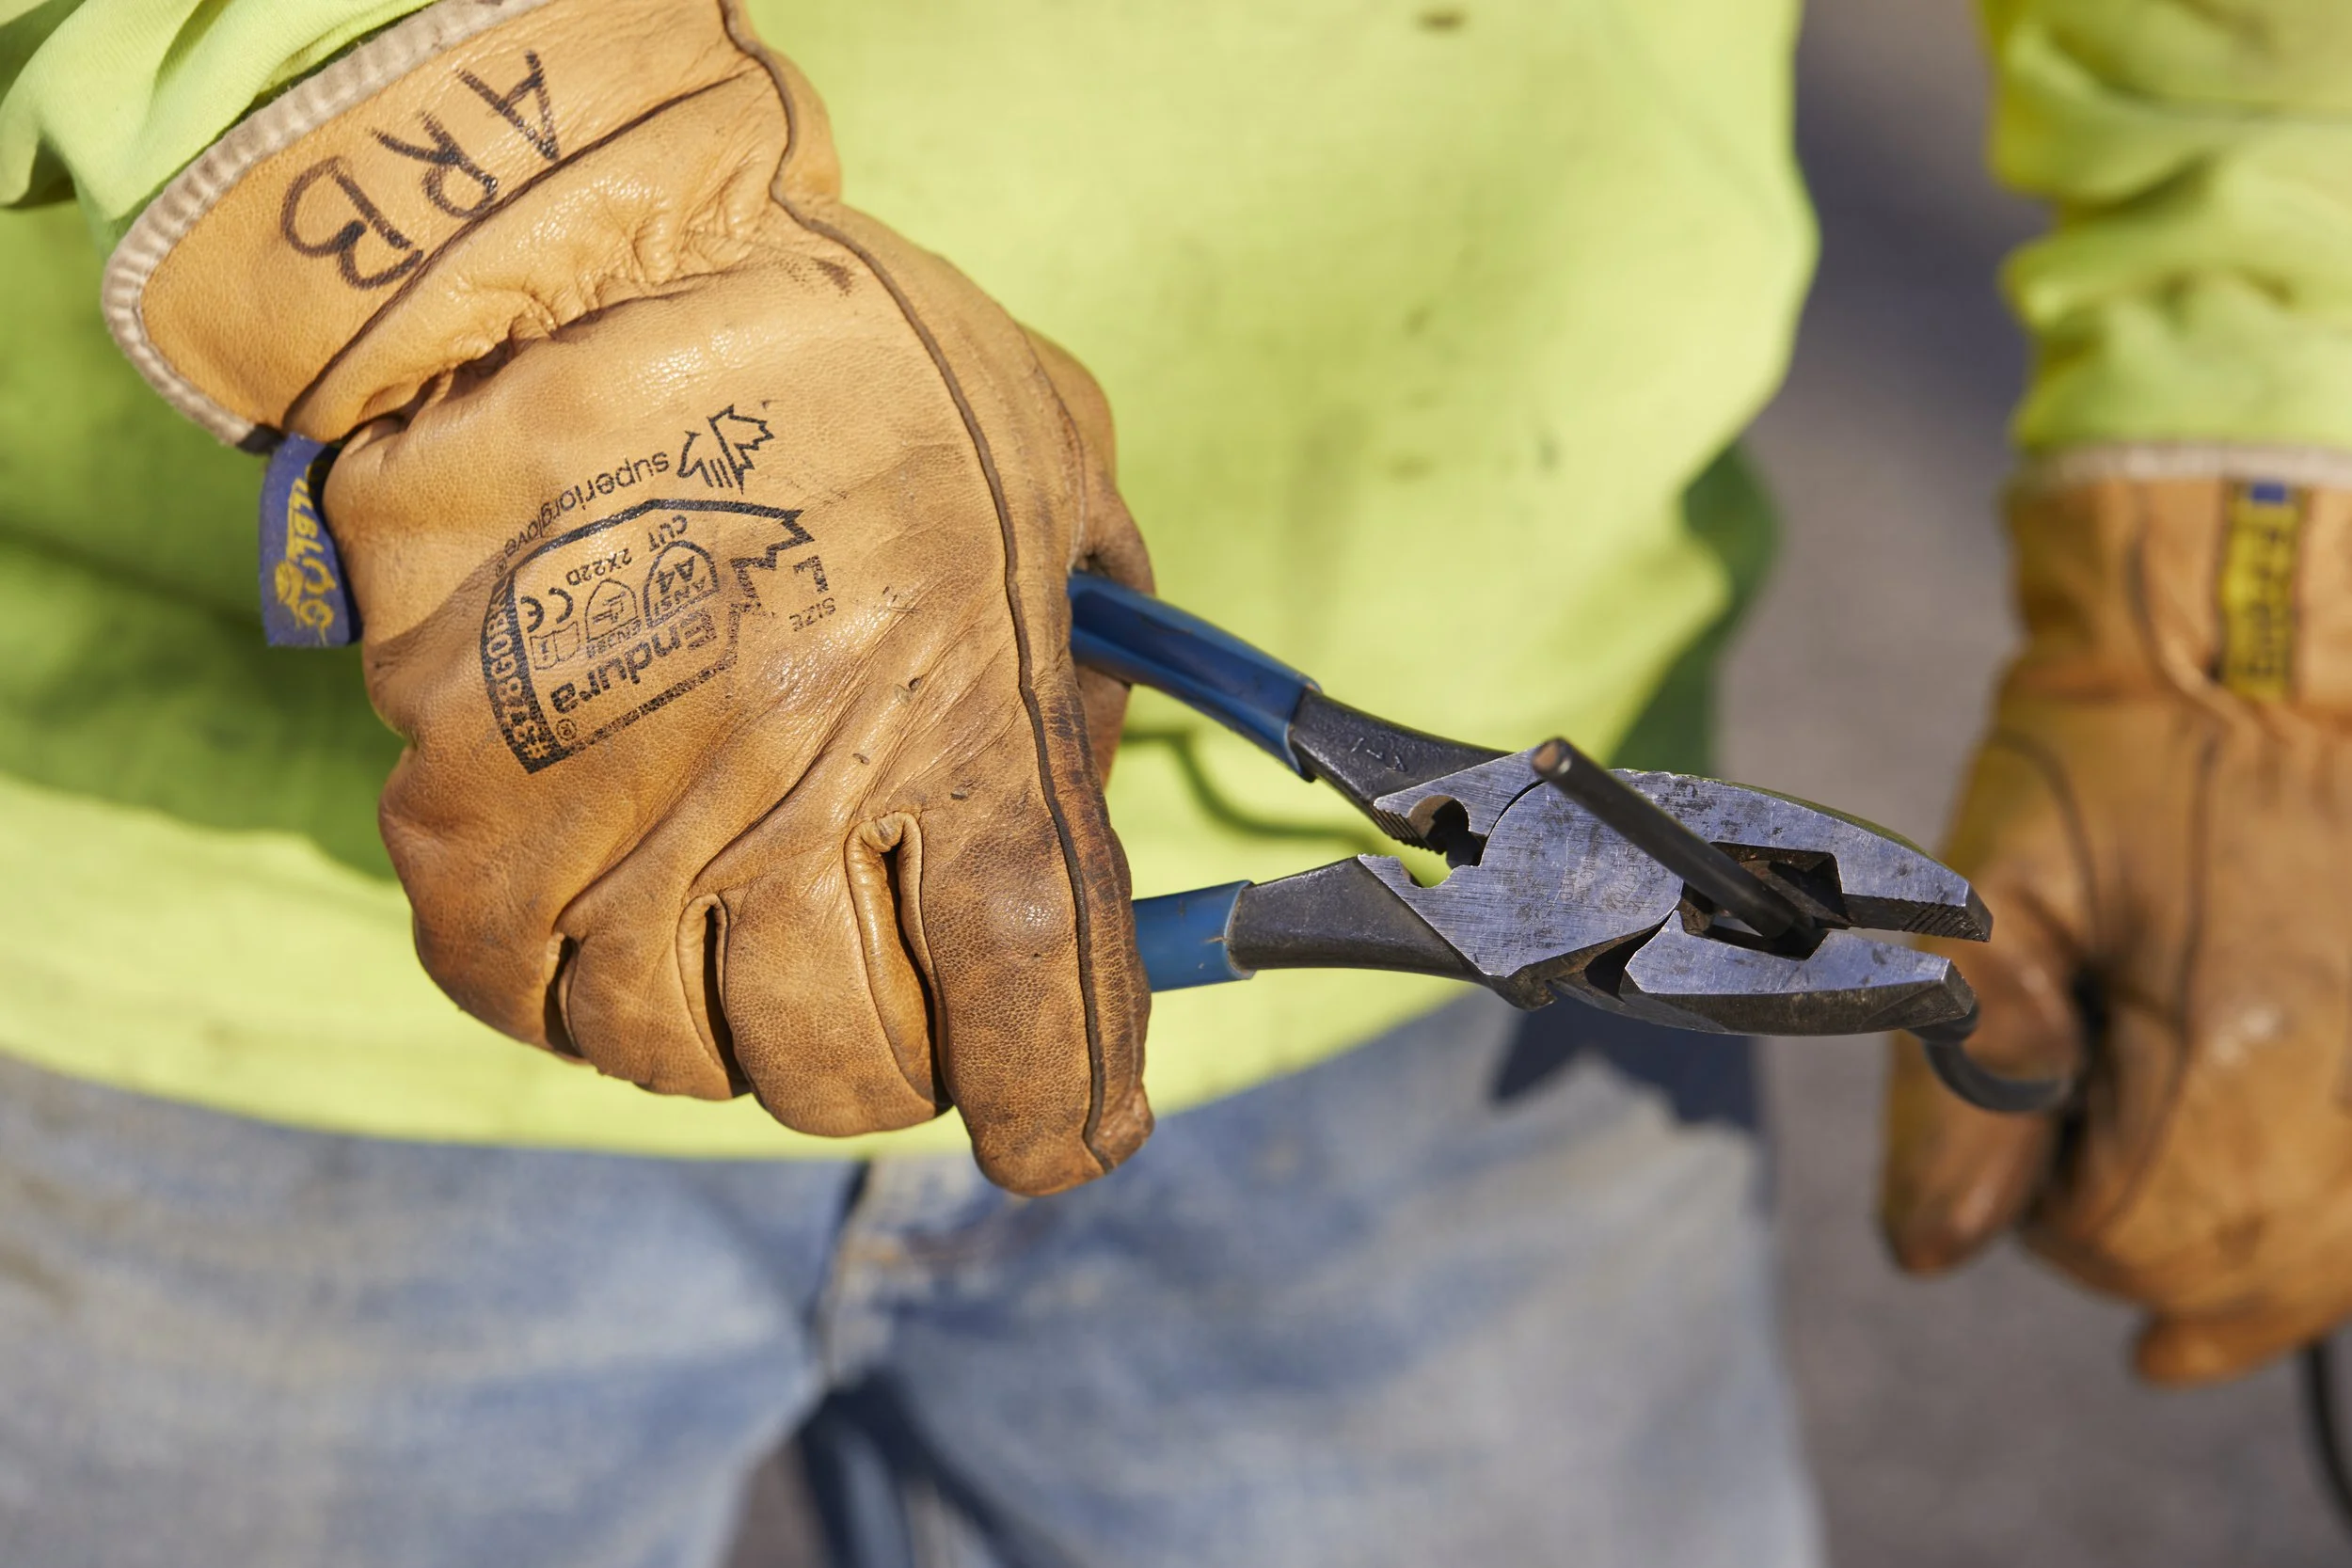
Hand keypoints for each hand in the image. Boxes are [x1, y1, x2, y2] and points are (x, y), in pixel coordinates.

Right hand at [108, 0, 1152, 1192]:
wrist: (582, 265)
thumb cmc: (849, 346)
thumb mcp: (1055, 464)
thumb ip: (1099, 643)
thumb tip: (1093, 790)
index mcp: (966, 718)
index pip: (1039, 995)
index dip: (1065, 1105)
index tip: (1072, 1141)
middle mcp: (793, 801)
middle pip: (864, 1065)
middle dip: (915, 1071)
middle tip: (915, 1008)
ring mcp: (624, 822)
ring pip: (697, 1063)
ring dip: (752, 1047)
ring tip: (762, 959)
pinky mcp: (473, 815)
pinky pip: (531, 1001)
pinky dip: (589, 1007)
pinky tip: (626, 939)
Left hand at [1881, 458, 2351, 1380]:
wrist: (2255, 651)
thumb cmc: (2103, 761)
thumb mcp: (1992, 903)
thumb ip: (1955, 1087)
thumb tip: (1924, 1255)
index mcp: (2229, 1059)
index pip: (2107, 1245)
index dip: (2030, 1198)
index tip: (2023, 1097)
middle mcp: (2342, 1105)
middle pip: (2210, 1275)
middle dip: (2122, 1227)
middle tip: (2089, 1093)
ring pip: (2307, 1269)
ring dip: (2221, 1249)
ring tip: (2160, 1151)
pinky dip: (2307, 1246)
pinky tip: (2248, 1240)